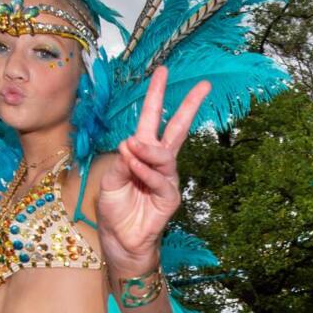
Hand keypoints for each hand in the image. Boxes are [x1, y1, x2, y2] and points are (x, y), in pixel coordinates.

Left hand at [99, 66, 211, 274]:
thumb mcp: (110, 180)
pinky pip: (160, 180)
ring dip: (148, 150)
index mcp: (142, 152)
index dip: (156, 96)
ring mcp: (167, 180)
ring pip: (165, 156)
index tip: (162, 71)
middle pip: (178, 129)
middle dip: (189, 107)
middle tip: (203, 86)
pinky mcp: (169, 198)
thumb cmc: (115, 210)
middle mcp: (158, 162)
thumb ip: (121, 162)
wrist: (121, 241)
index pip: (152, 119)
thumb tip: (131, 143)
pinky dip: (146, 172)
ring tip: (132, 146)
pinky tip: (134, 167)